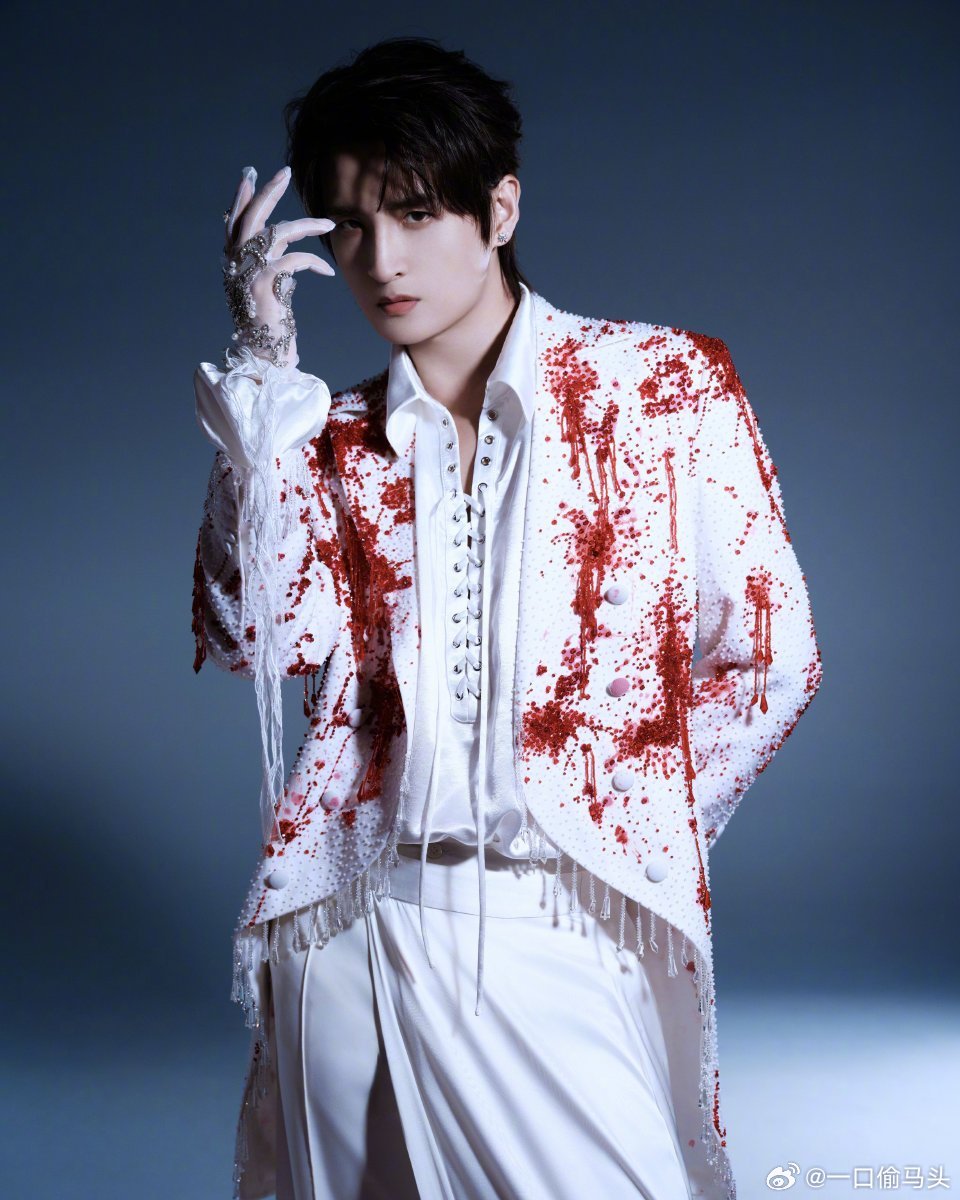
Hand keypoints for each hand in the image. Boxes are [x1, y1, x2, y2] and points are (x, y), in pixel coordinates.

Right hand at [221, 164, 335, 368]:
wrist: (266, 354)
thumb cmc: (269, 324)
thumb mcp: (267, 288)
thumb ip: (269, 264)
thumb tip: (283, 246)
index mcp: (233, 262)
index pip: (234, 222)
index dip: (241, 198)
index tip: (249, 175)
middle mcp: (236, 263)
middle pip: (251, 217)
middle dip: (269, 192)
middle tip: (284, 172)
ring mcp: (248, 272)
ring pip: (276, 233)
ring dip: (306, 225)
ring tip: (328, 223)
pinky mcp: (264, 283)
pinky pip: (293, 260)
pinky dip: (313, 263)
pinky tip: (327, 272)